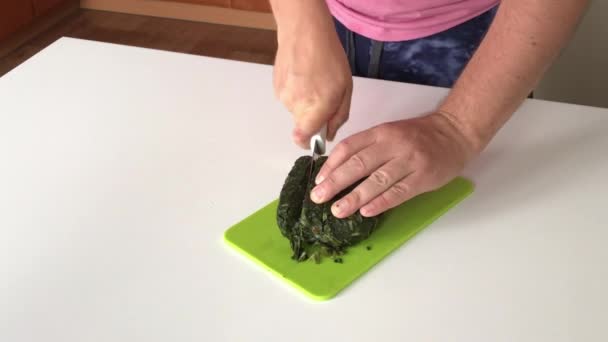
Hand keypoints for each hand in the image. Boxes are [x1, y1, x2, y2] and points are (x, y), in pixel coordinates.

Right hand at [272, 1, 351, 147]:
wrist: (304, 33)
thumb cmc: (328, 57)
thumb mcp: (345, 89)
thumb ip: (338, 116)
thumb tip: (328, 134)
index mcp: (316, 109)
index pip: (302, 139)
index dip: (308, 143)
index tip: (315, 138)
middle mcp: (296, 106)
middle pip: (302, 124)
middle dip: (313, 116)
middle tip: (324, 95)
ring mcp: (283, 97)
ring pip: (295, 110)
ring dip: (305, 101)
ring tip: (313, 80)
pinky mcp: (276, 87)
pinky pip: (288, 97)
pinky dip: (296, 91)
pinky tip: (303, 75)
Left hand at [310, 112, 477, 217]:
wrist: (455, 132)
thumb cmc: (419, 135)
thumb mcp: (390, 132)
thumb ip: (367, 148)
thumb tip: (338, 170)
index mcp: (381, 133)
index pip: (350, 147)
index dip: (331, 164)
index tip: (318, 180)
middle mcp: (394, 145)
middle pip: (359, 164)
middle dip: (336, 182)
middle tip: (318, 197)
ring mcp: (410, 161)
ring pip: (377, 180)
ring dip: (355, 197)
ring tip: (338, 210)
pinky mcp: (423, 177)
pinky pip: (399, 192)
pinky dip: (381, 202)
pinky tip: (366, 212)